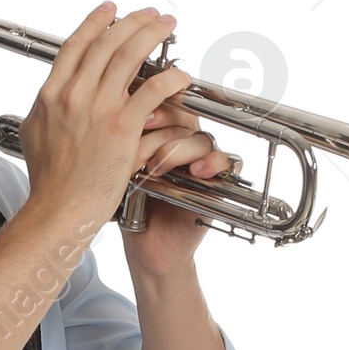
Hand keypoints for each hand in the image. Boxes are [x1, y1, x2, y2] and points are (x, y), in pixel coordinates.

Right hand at [16, 3, 193, 239]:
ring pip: (130, 55)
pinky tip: (180, 75)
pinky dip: (170, 78)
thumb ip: (43, 110)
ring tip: (167, 25)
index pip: (76, 45)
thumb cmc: (49, 183)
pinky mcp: (123, 127)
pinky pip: (153, 90)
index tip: (111, 10)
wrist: (59, 210)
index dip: (96, 22)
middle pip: (107, 42)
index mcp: (51, 94)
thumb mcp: (34, 135)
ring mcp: (99, 108)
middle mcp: (74, 94)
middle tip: (149, 14)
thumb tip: (46, 99)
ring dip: (152, 34)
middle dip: (132, 21)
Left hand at [121, 100, 240, 282]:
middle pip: (185, 115)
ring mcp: (202, 161)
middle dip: (163, 124)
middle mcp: (184, 143)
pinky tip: (197, 170)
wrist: (147, 247)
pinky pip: (228, 161)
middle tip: (144, 133)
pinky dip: (214, 162)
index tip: (137, 113)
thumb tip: (120, 107)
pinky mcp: (218, 182)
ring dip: (179, 148)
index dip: (155, 103)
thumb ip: (126, 138)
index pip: (166, 103)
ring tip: (156, 167)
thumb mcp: (122, 168)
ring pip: (202, 138)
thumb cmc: (132, 208)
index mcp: (161, 133)